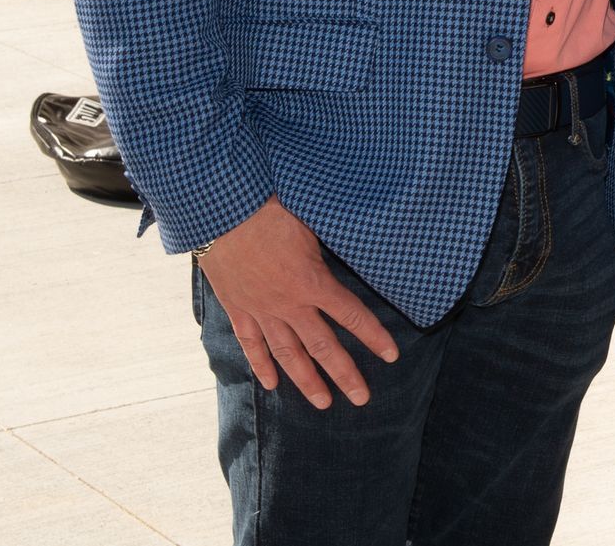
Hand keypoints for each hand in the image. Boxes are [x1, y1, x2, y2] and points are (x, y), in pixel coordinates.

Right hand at [198, 196, 399, 409]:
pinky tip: (272, 384)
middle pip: (323, 347)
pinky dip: (262, 365)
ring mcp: (261, 310)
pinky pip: (251, 345)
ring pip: (288, 354)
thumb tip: (359, 243)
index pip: (352, 316)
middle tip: (362, 399)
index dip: (374, 337)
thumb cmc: (272, 210)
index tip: (391, 356)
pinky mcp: (238, 309)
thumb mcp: (313, 224)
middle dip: (345, 374)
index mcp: (313, 283)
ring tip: (323, 403)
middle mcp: (289, 305)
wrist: (223, 213)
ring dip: (307, 381)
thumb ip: (330, 247)